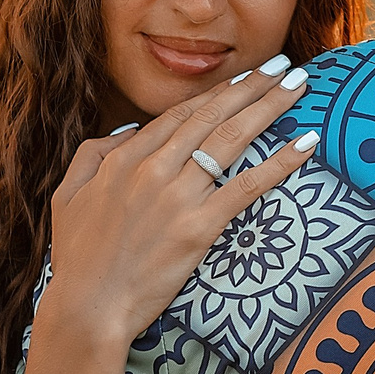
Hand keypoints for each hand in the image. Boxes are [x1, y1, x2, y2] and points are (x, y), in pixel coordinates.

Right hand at [39, 60, 318, 347]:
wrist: (88, 308)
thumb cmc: (77, 258)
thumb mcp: (67, 195)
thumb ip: (93, 154)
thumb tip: (129, 130)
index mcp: (124, 158)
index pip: (180, 114)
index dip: (216, 91)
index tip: (244, 76)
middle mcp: (154, 168)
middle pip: (212, 116)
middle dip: (252, 85)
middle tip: (283, 65)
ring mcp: (178, 196)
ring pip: (232, 139)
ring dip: (270, 107)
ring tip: (299, 86)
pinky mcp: (199, 227)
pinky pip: (248, 186)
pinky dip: (280, 163)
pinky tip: (307, 144)